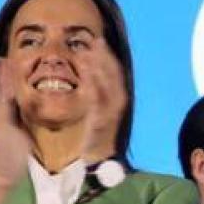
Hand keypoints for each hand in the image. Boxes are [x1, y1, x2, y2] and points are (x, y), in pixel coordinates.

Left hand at [77, 46, 125, 164]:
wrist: (93, 163)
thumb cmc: (91, 139)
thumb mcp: (95, 114)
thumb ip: (94, 96)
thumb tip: (88, 75)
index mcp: (115, 103)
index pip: (115, 75)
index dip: (108, 57)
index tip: (98, 42)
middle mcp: (117, 107)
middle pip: (115, 77)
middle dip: (106, 58)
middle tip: (95, 40)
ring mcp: (111, 115)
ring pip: (109, 86)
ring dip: (100, 68)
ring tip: (89, 52)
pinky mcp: (101, 123)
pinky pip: (98, 100)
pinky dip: (94, 85)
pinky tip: (85, 73)